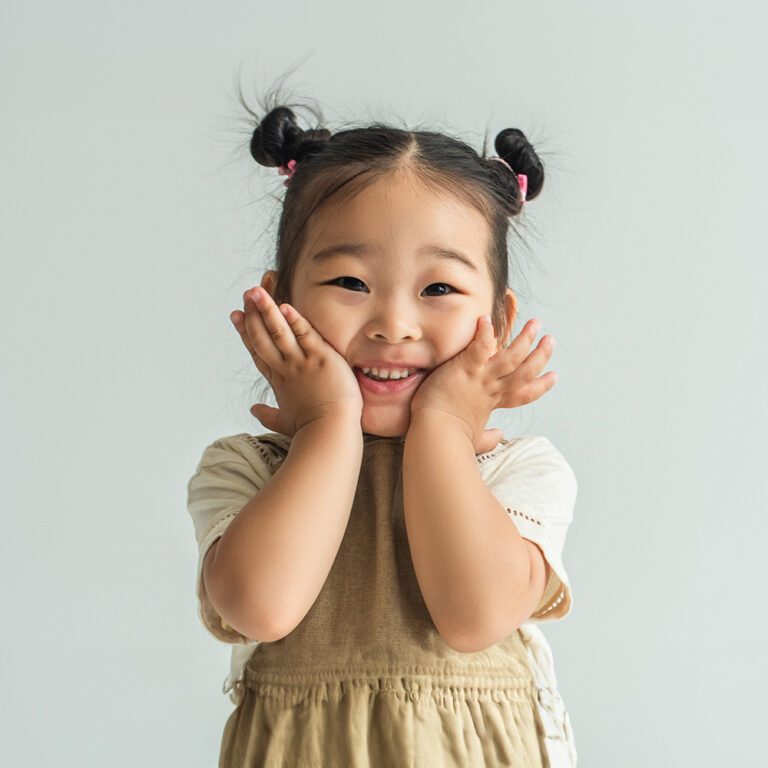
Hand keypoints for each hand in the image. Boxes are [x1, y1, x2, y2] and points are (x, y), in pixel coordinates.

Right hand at [230, 287, 362, 435]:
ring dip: (265, 309)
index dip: (245, 332)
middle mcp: (285, 369)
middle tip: (245, 294)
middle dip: (252, 314)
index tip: (235, 315)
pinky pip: (304, 334)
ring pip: (278, 331)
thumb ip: (268, 415)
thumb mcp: (285, 422)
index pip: (258, 351)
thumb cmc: (311, 431)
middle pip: (262, 336)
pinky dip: (294, 320)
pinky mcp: (320, 358)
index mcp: (278, 381)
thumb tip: (253, 411)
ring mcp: (301, 363)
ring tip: (255, 290)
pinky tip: (284, 305)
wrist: (328, 434)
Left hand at [409, 316, 556, 451]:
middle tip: (550, 339)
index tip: (553, 376)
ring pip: (511, 357)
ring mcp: (480, 378)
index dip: (540, 385)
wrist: (434, 436)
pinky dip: (484, 333)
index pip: (523, 394)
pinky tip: (487, 318)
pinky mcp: (465, 369)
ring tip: (536, 323)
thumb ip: (487, 437)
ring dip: (525, 340)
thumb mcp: (473, 438)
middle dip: (540, 355)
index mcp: (493, 403)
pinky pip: (479, 347)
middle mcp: (491, 389)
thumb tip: (499, 437)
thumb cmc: (449, 438)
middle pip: (524, 371)